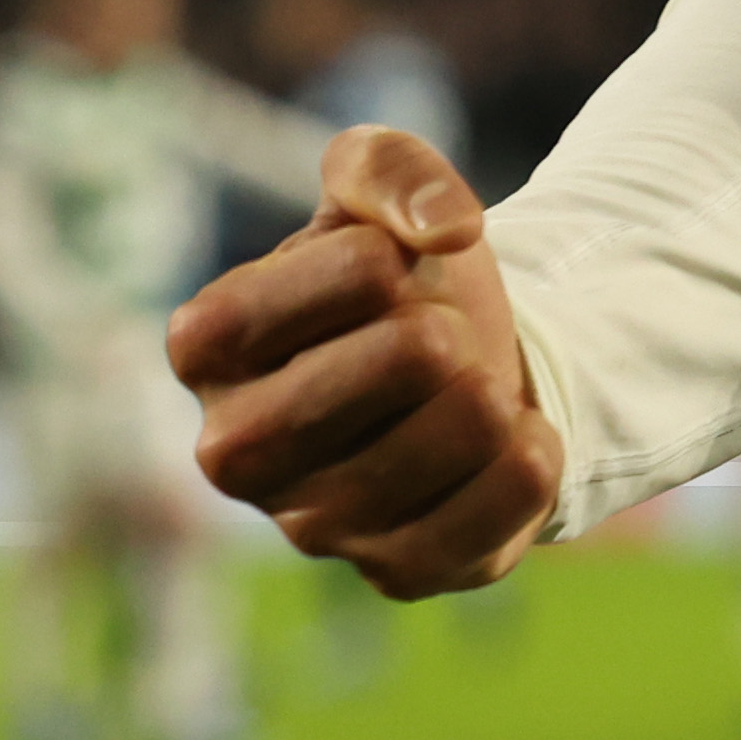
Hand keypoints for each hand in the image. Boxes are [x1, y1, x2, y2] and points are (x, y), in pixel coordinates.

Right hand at [166, 125, 557, 598]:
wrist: (473, 364)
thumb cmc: (402, 277)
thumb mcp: (382, 188)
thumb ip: (388, 167)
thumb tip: (444, 229)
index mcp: (206, 342)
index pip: (360, 267)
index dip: (401, 253)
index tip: (385, 272)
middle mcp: (233, 449)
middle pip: (413, 354)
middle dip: (454, 325)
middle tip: (433, 341)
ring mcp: (311, 524)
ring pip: (467, 428)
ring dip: (496, 387)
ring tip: (466, 390)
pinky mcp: (394, 572)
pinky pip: (498, 510)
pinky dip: (534, 458)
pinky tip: (512, 442)